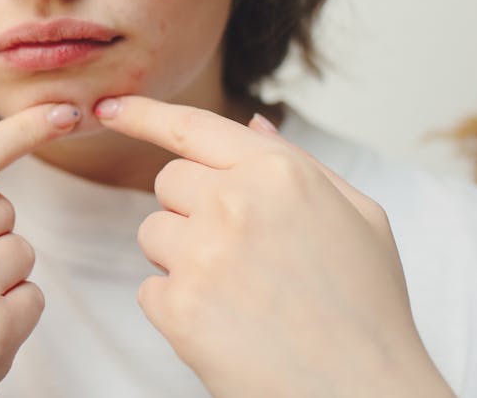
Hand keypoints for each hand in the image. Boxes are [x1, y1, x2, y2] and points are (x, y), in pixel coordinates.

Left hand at [95, 96, 453, 397]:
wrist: (367, 394)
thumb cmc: (368, 308)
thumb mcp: (359, 217)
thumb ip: (301, 164)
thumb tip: (254, 125)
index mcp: (281, 172)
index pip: (193, 126)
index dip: (144, 113)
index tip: (108, 106)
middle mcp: (237, 202)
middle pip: (168, 182)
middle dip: (190, 209)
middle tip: (238, 253)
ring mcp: (204, 253)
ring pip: (152, 232)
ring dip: (180, 258)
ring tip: (236, 293)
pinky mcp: (180, 307)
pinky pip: (150, 289)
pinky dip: (178, 308)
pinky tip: (226, 326)